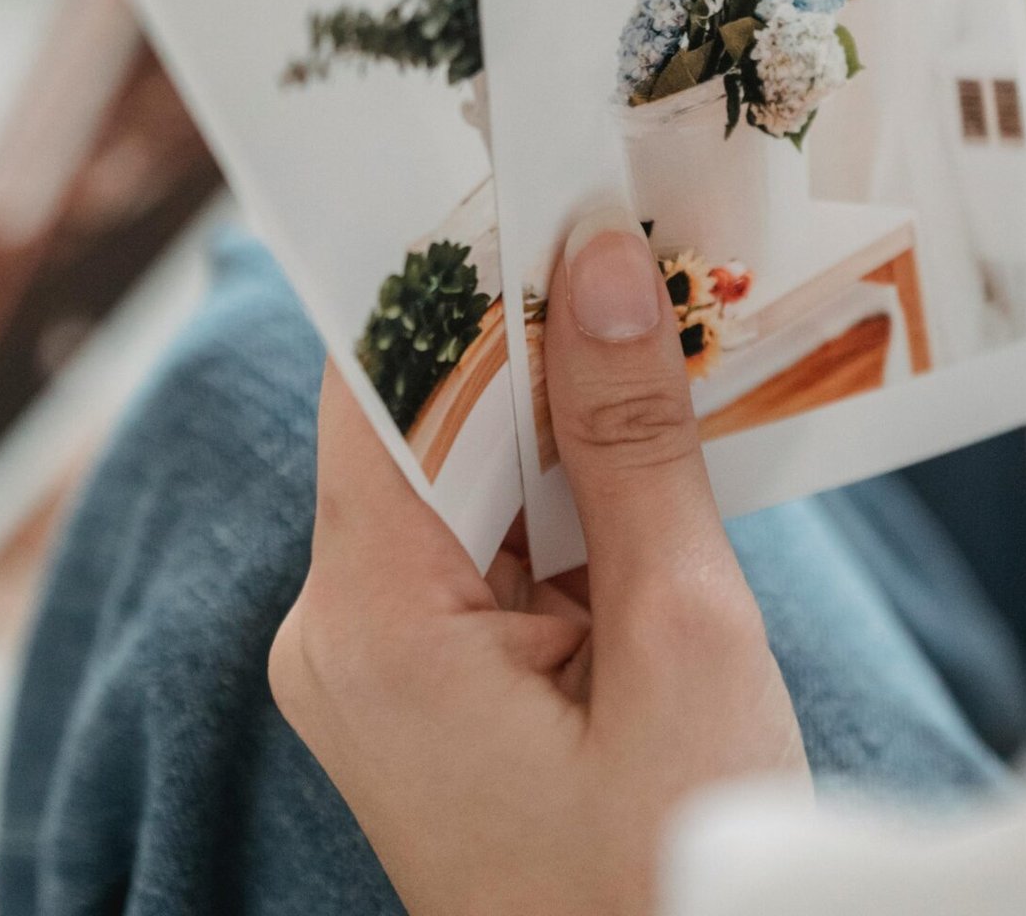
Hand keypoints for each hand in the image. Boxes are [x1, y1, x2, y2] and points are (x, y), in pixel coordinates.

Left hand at [270, 208, 808, 915]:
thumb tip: (591, 263)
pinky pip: (487, 539)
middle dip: (538, 332)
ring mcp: (381, 664)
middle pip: (424, 417)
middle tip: (634, 234)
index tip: (541, 180)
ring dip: (564, 410)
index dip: (460, 275)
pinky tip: (650, 439)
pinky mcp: (433, 684)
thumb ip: (631, 445)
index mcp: (370, 624)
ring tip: (661, 321)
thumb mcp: (683, 644)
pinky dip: (566, 490)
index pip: (383, 384)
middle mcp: (342, 632)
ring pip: (464, 471)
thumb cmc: (667, 883)